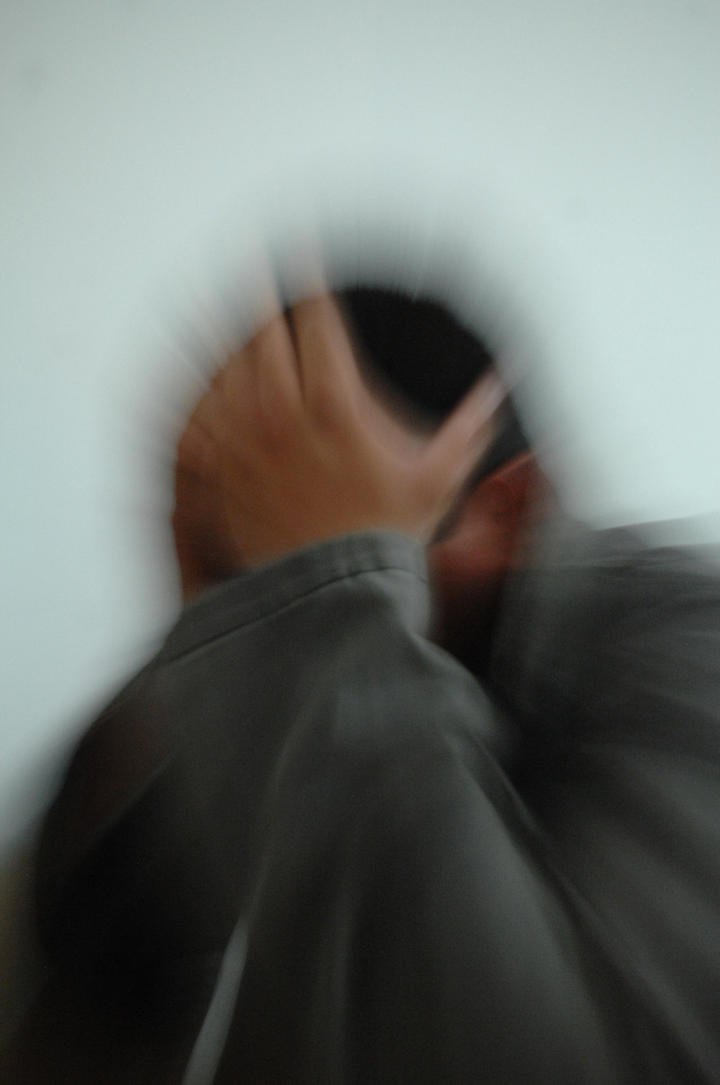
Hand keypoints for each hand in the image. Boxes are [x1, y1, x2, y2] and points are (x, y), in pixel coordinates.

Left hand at [173, 278, 502, 576]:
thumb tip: (501, 384)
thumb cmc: (384, 538)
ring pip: (220, 363)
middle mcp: (283, 413)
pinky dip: (186, 387)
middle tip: (252, 257)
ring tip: (210, 295)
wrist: (331, 595)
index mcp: (336, 404)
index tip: (302, 246)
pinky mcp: (222, 471)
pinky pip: (194, 416)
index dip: (308, 276)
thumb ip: (469, 425)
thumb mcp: (439, 479)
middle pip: (260, 327)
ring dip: (216, 324)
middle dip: (257, 285)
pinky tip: (181, 367)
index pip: (316, 319)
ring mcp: (246, 441)